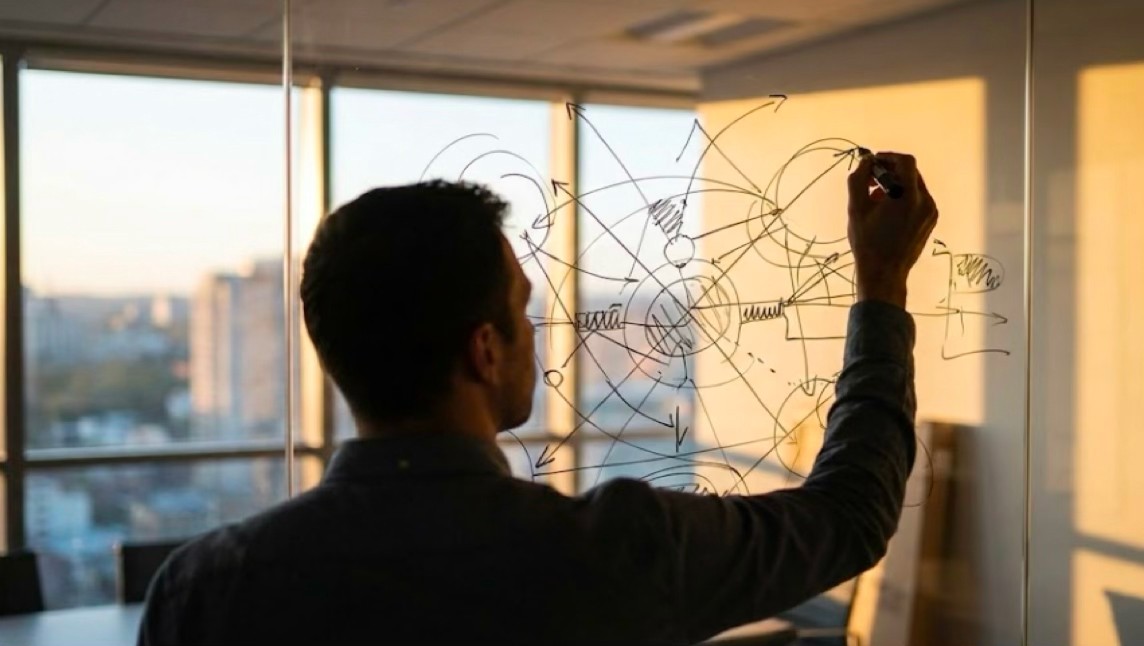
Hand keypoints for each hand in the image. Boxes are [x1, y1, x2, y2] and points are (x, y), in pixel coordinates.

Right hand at [846, 152, 937, 308]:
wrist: (884, 274)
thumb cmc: (867, 242)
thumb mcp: (855, 209)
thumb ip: (858, 179)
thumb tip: (865, 161)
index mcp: (908, 196)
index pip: (905, 161)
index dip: (888, 157)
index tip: (873, 163)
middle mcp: (925, 202)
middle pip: (910, 172)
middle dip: (890, 172)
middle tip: (870, 181)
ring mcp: (930, 212)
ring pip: (914, 186)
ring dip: (895, 185)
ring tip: (875, 199)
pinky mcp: (930, 221)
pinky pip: (918, 200)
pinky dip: (903, 198)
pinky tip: (886, 212)